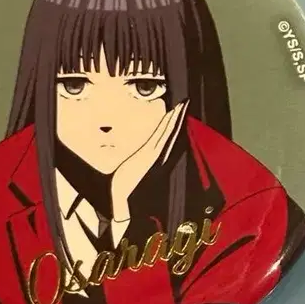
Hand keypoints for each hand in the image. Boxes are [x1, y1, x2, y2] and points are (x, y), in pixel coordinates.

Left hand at [110, 102, 187, 221]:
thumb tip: (136, 158)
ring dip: (174, 119)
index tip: (177, 112)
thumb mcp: (129, 175)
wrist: (120, 199)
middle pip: (169, 133)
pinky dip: (168, 126)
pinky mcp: (149, 155)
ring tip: (181, 106)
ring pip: (166, 133)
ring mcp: (152, 155)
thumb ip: (134, 167)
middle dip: (177, 118)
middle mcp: (155, 156)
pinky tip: (171, 116)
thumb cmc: (123, 190)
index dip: (172, 124)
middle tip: (184, 104)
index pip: (164, 137)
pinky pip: (161, 137)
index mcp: (151, 159)